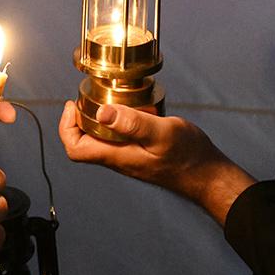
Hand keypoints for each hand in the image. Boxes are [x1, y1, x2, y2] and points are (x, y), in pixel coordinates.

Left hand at [57, 100, 254, 225]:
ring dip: (96, 121)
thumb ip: (132, 123)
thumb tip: (100, 113)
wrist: (208, 176)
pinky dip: (116, 124)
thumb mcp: (161, 133)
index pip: (75, 149)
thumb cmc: (189, 156)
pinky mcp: (141, 155)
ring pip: (100, 141)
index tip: (73, 106)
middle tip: (87, 98)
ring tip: (105, 99)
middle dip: (78, 120)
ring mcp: (130, 159)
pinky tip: (130, 110)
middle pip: (84, 144)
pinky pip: (118, 140)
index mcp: (117, 156)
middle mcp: (119, 160)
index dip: (66, 128)